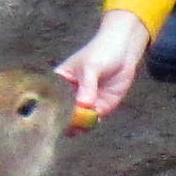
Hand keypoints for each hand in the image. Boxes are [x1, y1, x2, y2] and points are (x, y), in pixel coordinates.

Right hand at [55, 9, 150, 124]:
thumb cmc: (101, 52)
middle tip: (73, 121)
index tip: (58, 114)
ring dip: (80, 125)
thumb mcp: (91, 67)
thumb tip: (83, 106)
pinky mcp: (99, 107)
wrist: (124, 50)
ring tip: (84, 121)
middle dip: (67, 120)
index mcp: (60, 81)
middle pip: (63, 113)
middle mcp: (70, 94)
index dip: (53, 109)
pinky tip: (95, 119)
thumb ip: (87, 87)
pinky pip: (92, 121)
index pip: (52, 99)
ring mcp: (85, 102)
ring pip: (77, 121)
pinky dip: (92, 123)